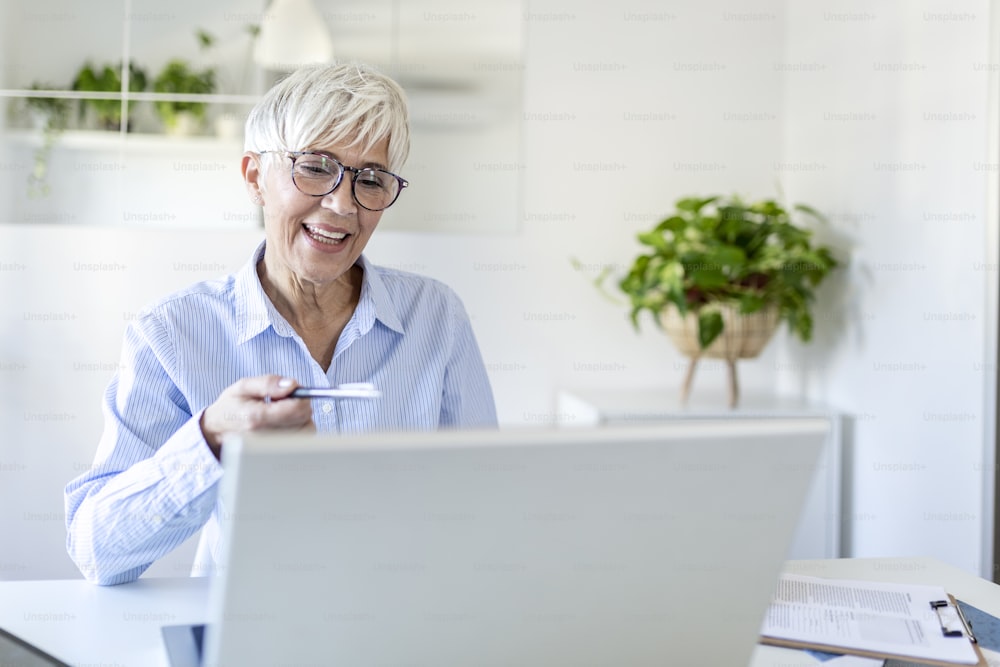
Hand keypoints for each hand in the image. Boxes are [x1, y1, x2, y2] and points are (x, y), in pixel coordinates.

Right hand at [200, 375, 314, 459]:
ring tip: (283, 413)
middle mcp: (265, 436)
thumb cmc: (231, 406)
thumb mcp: (243, 386)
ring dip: (301, 418)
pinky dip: (300, 428)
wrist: (217, 430)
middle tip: (285, 402)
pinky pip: (302, 439)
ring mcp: (272, 449)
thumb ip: (268, 382)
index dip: (300, 396)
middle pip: (304, 419)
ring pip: (306, 429)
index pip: (296, 408)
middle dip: (300, 406)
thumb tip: (292, 384)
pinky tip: (285, 424)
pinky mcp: (278, 454)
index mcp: (256, 418)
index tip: (292, 391)